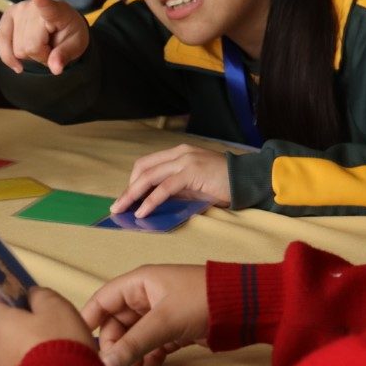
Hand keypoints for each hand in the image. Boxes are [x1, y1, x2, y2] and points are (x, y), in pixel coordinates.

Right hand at [0, 0, 88, 75]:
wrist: (61, 25)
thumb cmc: (69, 34)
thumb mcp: (76, 46)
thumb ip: (65, 56)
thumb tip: (55, 68)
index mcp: (57, 11)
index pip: (48, 7)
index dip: (41, 1)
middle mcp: (34, 7)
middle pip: (31, 46)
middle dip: (41, 55)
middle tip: (50, 48)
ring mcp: (18, 9)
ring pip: (17, 50)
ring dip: (29, 55)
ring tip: (40, 44)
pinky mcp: (7, 15)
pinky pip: (0, 41)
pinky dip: (8, 56)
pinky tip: (17, 63)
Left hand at [0, 287, 95, 365]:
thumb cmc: (56, 341)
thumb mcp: (56, 307)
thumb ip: (40, 295)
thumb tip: (30, 296)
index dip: (7, 300)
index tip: (29, 303)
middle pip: (1, 329)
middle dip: (21, 326)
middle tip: (49, 328)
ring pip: (11, 352)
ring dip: (28, 350)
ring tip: (55, 354)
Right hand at [81, 264, 207, 365]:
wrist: (243, 306)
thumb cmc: (199, 301)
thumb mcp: (163, 322)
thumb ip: (132, 344)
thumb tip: (103, 365)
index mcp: (138, 283)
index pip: (102, 300)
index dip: (88, 321)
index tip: (77, 345)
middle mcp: (144, 297)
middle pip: (116, 323)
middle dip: (112, 345)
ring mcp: (159, 314)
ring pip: (134, 336)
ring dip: (130, 354)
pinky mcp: (173, 331)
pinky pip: (151, 345)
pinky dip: (148, 357)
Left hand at [110, 144, 229, 216]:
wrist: (248, 179)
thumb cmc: (223, 184)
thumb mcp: (194, 185)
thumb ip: (175, 189)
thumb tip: (152, 202)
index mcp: (178, 153)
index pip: (147, 164)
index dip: (133, 181)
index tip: (126, 198)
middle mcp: (179, 153)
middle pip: (143, 169)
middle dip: (127, 189)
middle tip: (116, 206)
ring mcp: (184, 160)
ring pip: (149, 177)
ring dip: (132, 195)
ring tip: (122, 210)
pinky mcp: (191, 172)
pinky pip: (164, 188)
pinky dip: (150, 201)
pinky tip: (142, 212)